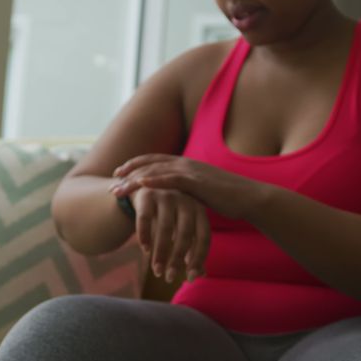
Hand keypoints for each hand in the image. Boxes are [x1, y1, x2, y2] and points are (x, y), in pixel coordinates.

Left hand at [110, 154, 268, 220]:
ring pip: (155, 171)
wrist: (248, 197)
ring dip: (134, 179)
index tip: (119, 174)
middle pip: (149, 163)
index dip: (135, 166)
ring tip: (118, 188)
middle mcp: (185, 163)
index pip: (154, 161)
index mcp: (185, 165)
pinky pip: (171, 179)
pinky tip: (141, 184)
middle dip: (128, 172)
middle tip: (112, 182)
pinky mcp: (197, 180)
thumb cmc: (227, 198)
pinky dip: (154, 180)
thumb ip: (187, 192)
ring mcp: (191, 170)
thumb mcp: (201, 193)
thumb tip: (177, 199)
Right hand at [126, 186, 209, 282]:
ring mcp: (166, 196)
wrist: (146, 187)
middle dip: (177, 259)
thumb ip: (192, 248)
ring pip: (165, 228)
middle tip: (169, 278)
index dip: (199, 259)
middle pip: (185, 234)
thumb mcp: (184, 228)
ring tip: (156, 271)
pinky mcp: (147, 194)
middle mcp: (186, 200)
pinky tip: (145, 250)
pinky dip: (145, 236)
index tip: (191, 278)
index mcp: (200, 209)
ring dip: (160, 253)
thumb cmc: (170, 214)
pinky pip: (145, 218)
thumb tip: (202, 275)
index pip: (204, 237)